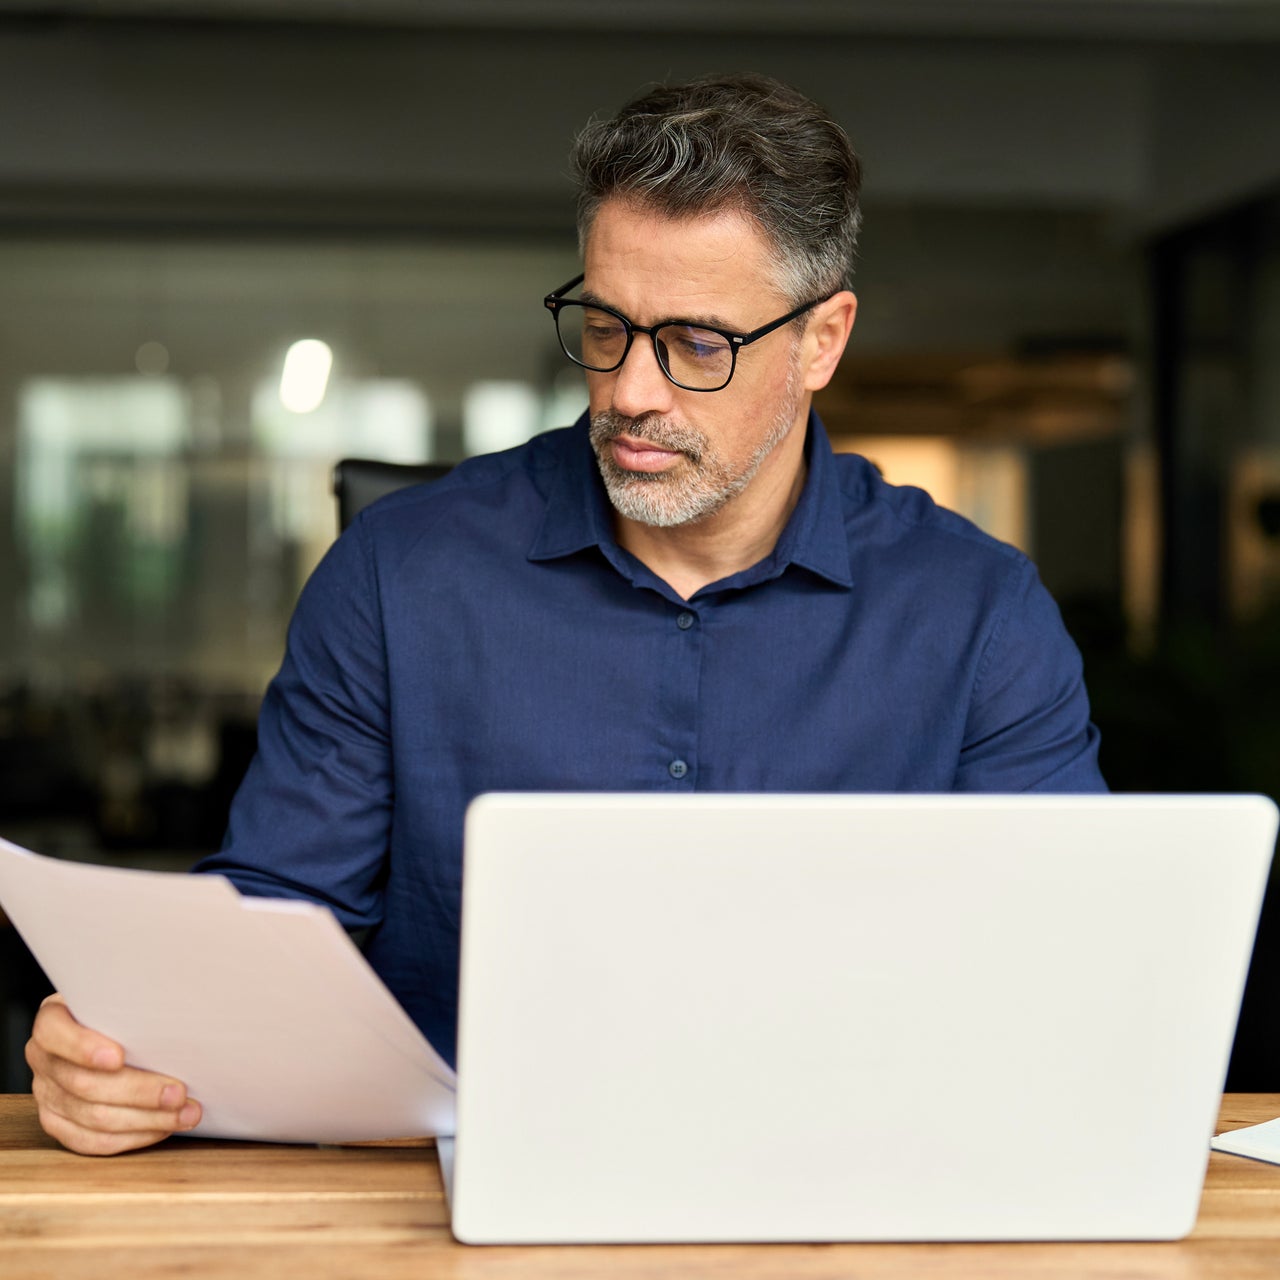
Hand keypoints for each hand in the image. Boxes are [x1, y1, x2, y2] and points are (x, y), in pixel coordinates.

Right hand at [26, 994, 202, 1155]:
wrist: (112, 1029)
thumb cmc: (126, 1009)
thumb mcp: (126, 996)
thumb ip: (136, 1005)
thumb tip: (179, 1015)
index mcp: (53, 1020)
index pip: (53, 1032)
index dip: (82, 1047)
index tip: (118, 1057)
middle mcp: (44, 1058)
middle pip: (84, 1083)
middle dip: (138, 1091)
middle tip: (178, 1093)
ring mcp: (47, 1093)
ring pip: (93, 1117)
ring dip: (146, 1118)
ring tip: (185, 1114)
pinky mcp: (58, 1122)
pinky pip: (92, 1141)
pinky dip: (133, 1136)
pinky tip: (163, 1127)